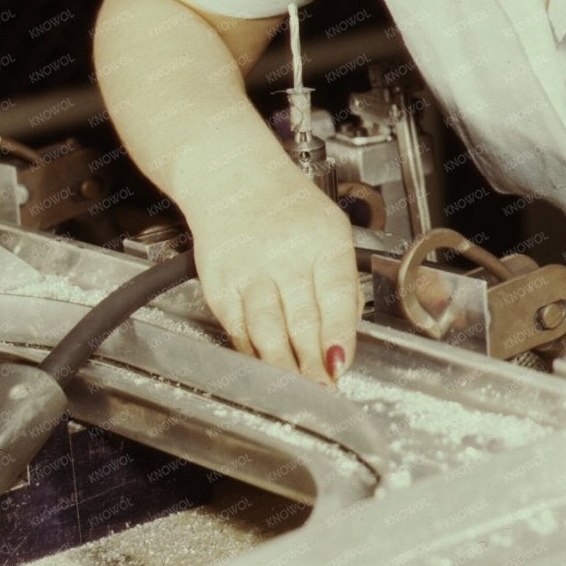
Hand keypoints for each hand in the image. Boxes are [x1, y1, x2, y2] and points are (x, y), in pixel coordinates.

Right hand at [188, 171, 361, 386]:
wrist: (231, 177)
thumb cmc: (289, 207)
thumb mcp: (332, 230)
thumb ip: (343, 282)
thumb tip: (346, 336)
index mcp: (323, 239)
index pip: (335, 295)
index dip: (337, 335)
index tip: (340, 364)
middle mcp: (285, 253)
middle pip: (300, 319)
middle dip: (312, 362)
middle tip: (322, 388)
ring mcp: (249, 268)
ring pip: (265, 328)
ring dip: (280, 364)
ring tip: (295, 386)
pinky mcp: (220, 282)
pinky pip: (237, 327)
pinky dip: (251, 350)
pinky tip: (263, 363)